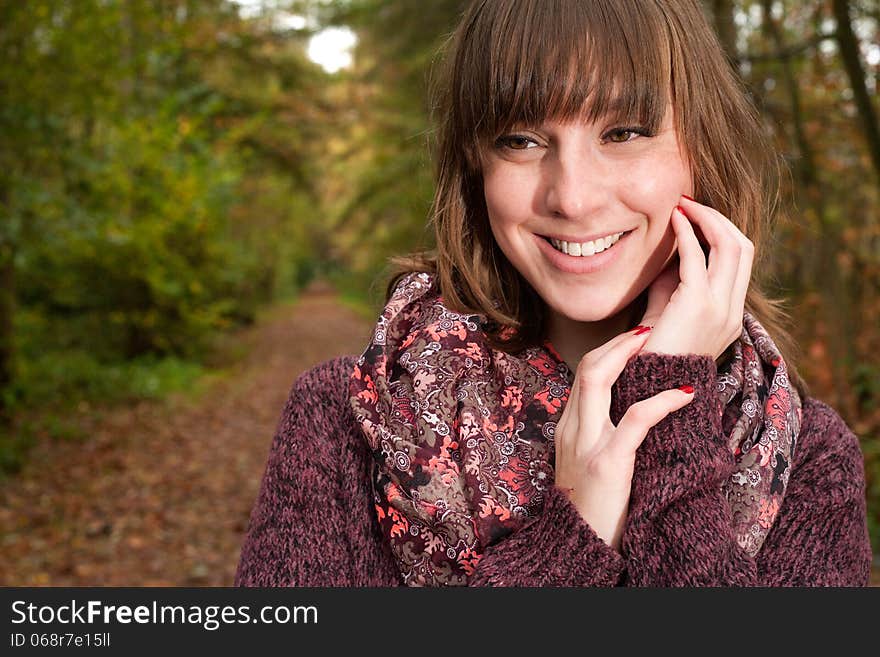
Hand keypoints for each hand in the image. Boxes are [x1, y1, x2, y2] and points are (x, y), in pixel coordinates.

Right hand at [553, 327, 695, 551]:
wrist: (579, 545)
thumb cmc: (592, 506)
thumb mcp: (586, 463)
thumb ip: (597, 434)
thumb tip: (628, 412)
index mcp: (569, 428)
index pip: (583, 374)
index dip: (610, 349)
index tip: (637, 336)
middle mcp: (573, 430)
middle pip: (587, 367)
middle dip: (618, 341)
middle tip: (648, 327)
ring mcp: (587, 444)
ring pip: (597, 380)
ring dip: (629, 354)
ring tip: (657, 342)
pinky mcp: (608, 463)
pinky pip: (636, 420)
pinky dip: (662, 401)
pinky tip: (685, 394)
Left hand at [639, 195, 754, 359]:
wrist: (649, 384)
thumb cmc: (651, 352)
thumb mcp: (667, 313)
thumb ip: (672, 284)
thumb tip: (669, 252)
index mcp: (730, 314)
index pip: (741, 260)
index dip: (723, 231)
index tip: (698, 216)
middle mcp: (732, 310)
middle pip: (743, 247)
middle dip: (719, 219)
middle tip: (691, 202)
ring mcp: (720, 307)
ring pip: (731, 246)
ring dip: (707, 219)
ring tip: (684, 204)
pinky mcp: (698, 304)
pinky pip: (697, 257)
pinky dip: (687, 233)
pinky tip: (674, 219)